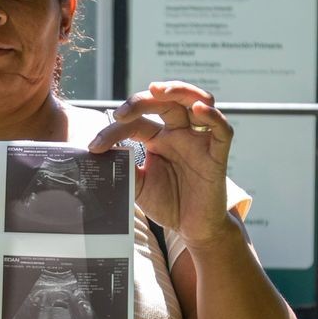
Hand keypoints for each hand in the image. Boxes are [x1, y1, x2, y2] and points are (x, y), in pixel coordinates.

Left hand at [89, 80, 235, 249]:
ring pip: (199, 101)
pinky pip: (223, 130)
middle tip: (123, 111)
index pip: (137, 122)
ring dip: (180, 90)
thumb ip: (123, 168)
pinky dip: (213, 116)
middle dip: (144, 100)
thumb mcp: (137, 184)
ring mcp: (200, 142)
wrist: (192, 228)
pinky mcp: (217, 156)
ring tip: (159, 91)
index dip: (115, 131)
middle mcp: (180, 134)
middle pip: (167, 101)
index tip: (94, 147)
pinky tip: (199, 110)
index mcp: (159, 138)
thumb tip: (99, 157)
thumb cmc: (167, 202)